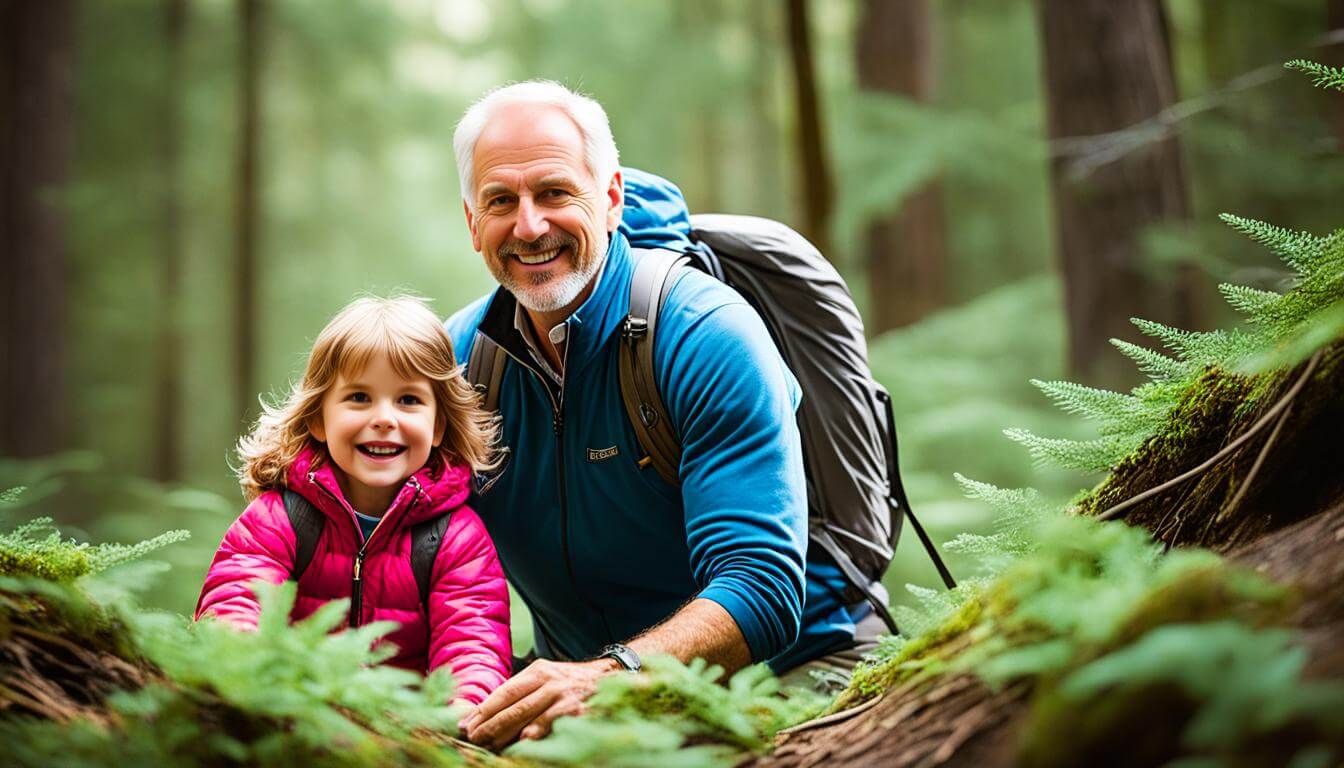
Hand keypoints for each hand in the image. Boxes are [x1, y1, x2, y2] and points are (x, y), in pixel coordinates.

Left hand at [459, 658, 617, 749]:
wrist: (614, 676)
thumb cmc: (573, 683)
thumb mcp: (548, 678)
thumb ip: (523, 693)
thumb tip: (487, 713)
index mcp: (538, 671)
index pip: (504, 691)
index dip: (484, 709)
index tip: (466, 724)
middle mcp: (550, 680)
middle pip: (513, 704)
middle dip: (490, 724)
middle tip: (473, 738)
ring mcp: (564, 694)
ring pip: (528, 714)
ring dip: (506, 732)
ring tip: (490, 745)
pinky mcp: (577, 709)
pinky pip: (552, 723)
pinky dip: (538, 732)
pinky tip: (524, 741)